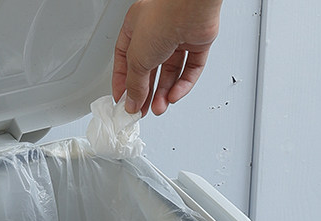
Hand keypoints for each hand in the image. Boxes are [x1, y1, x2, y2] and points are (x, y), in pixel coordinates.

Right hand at [113, 0, 222, 116]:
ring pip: (171, 72)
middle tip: (141, 110)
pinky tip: (174, 96)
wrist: (190, 5)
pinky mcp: (197, 43)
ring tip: (158, 108)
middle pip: (150, 70)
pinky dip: (183, 85)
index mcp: (136, 29)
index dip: (124, 83)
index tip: (123, 101)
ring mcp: (178, 37)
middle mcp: (157, 32)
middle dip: (146, 93)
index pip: (125, 60)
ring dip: (164, 93)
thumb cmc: (161, 17)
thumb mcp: (136, 58)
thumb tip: (131, 103)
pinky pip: (190, 69)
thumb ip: (134, 85)